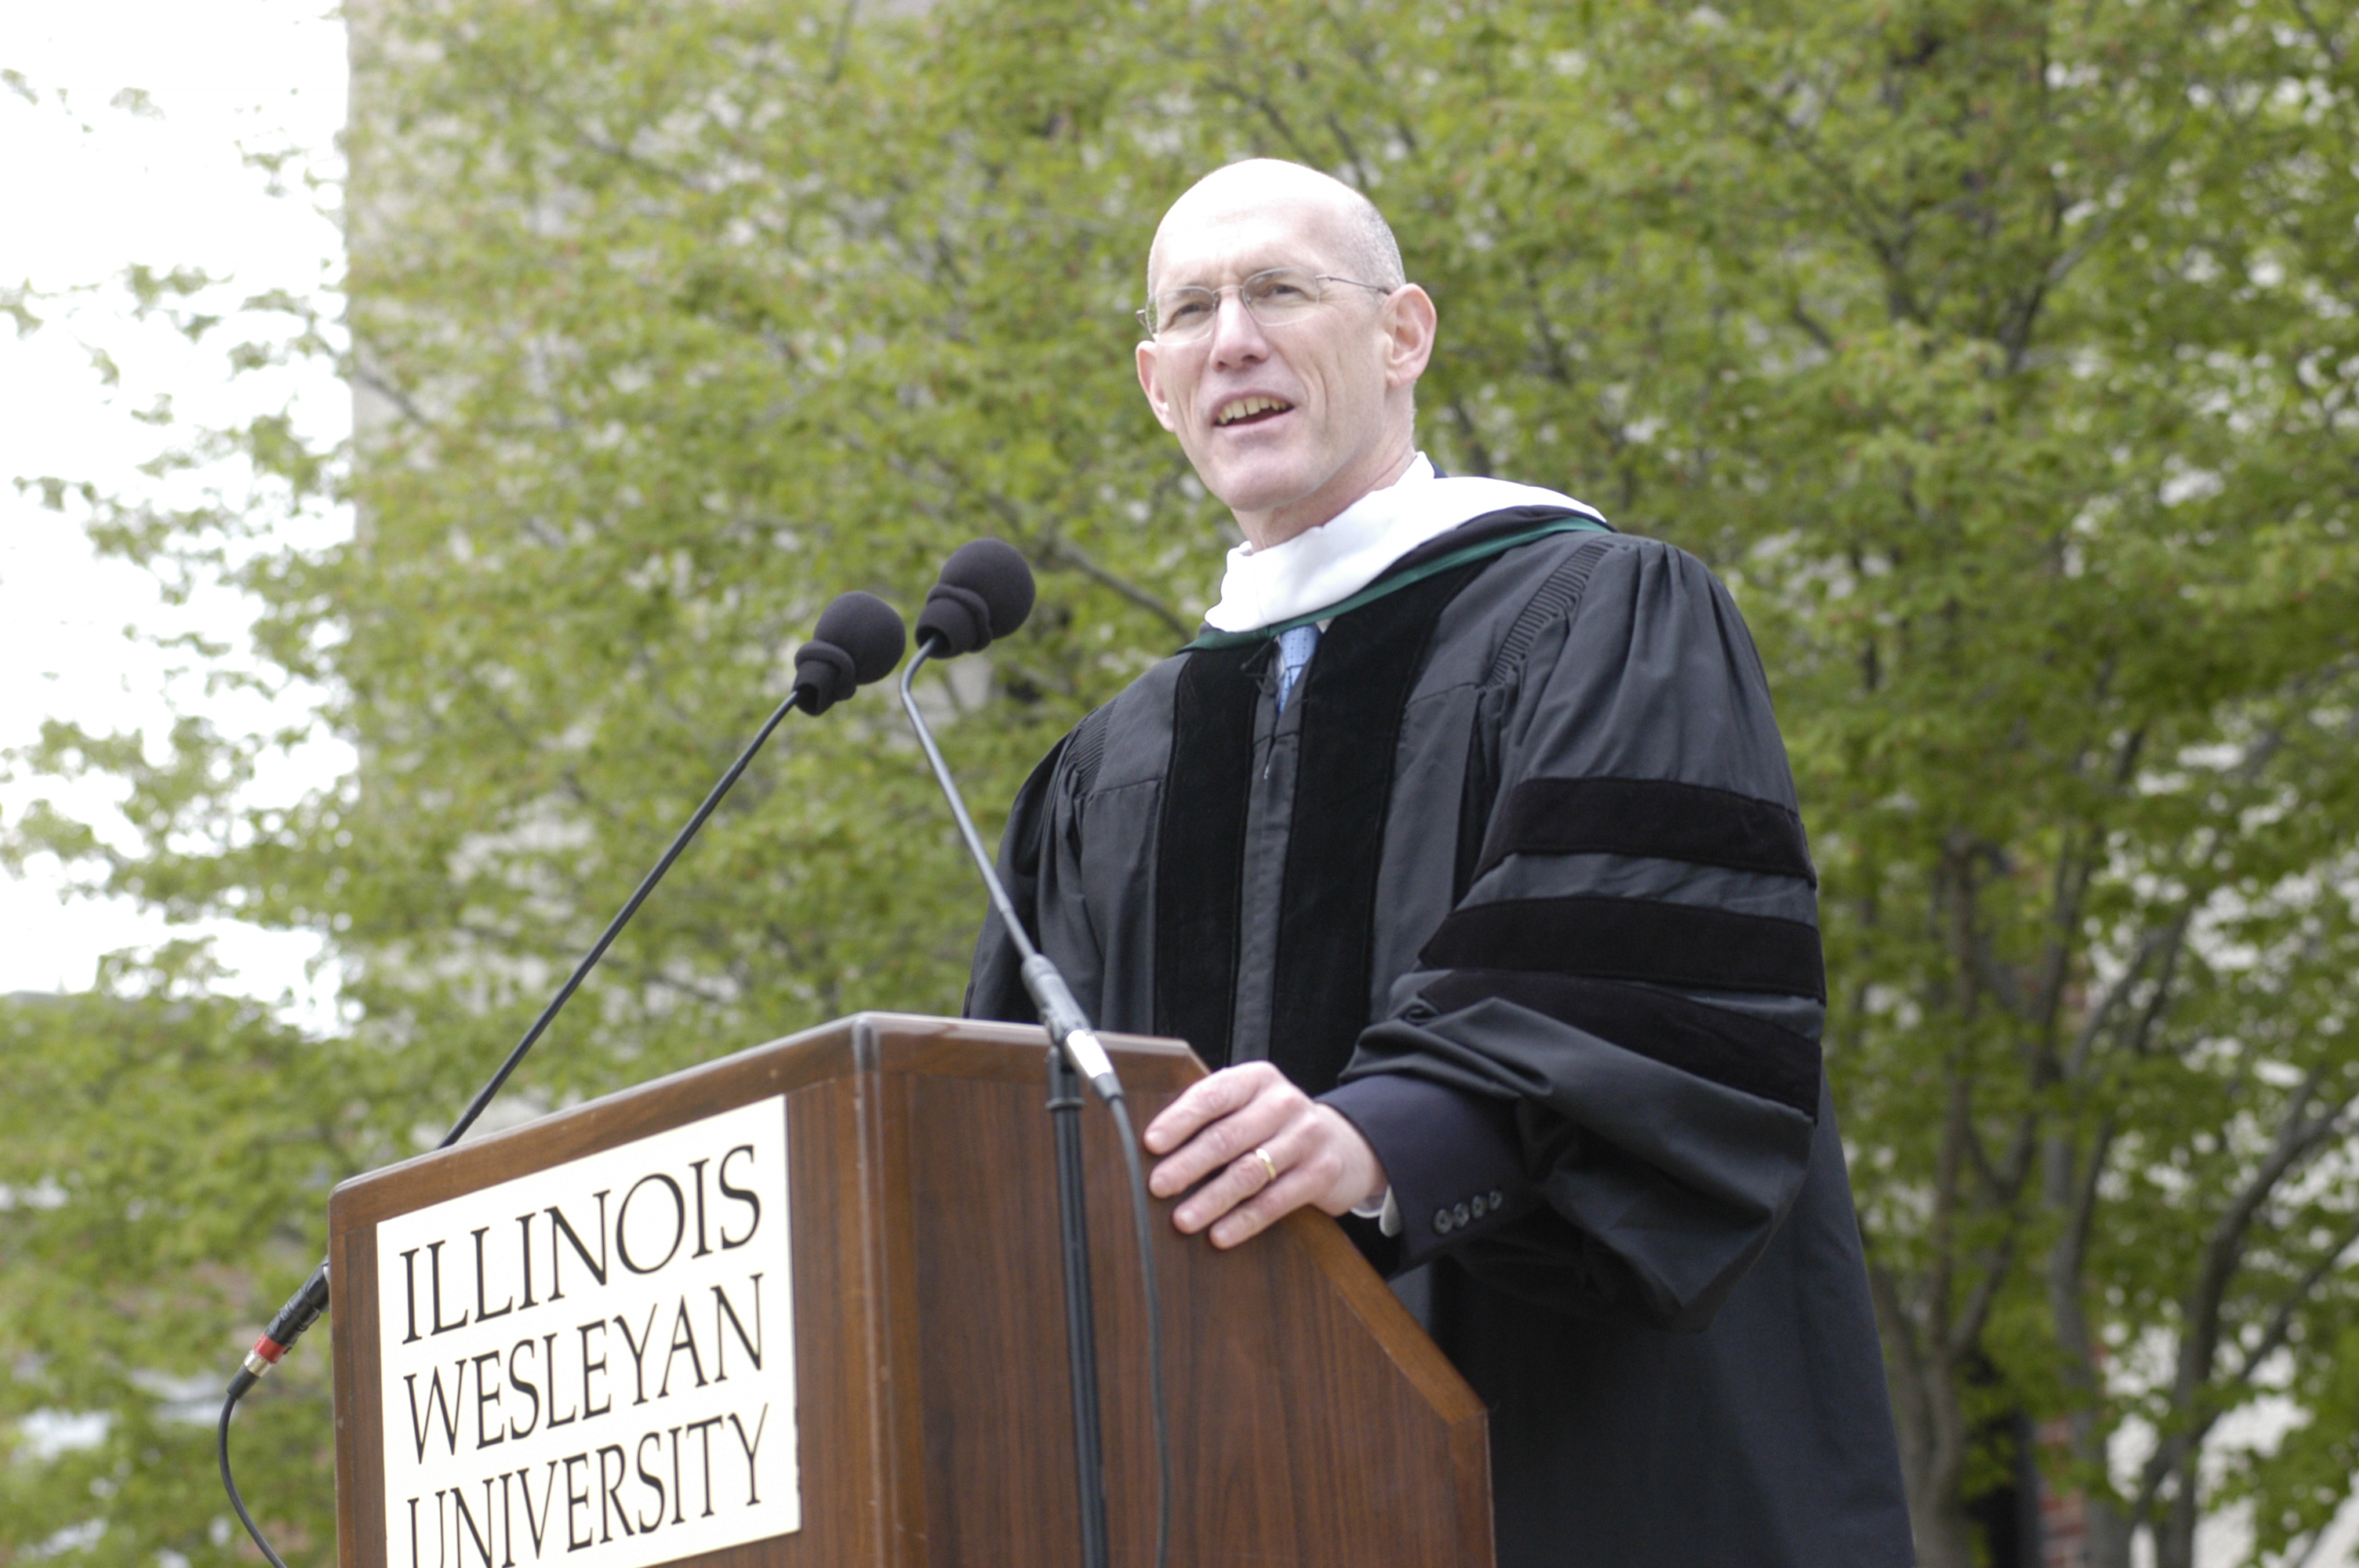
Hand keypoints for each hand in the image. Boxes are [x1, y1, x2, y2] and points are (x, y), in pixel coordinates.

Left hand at [1142, 1062, 1386, 1248]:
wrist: (1344, 1143)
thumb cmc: (1275, 1127)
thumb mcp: (1248, 1107)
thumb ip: (1210, 1117)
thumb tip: (1153, 1148)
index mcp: (1256, 1080)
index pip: (1212, 1096)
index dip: (1180, 1120)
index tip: (1152, 1144)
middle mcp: (1283, 1103)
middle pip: (1227, 1136)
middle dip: (1188, 1164)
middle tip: (1158, 1186)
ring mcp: (1306, 1136)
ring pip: (1249, 1172)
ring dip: (1212, 1199)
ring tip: (1183, 1219)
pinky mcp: (1321, 1172)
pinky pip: (1276, 1201)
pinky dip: (1244, 1221)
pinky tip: (1220, 1235)